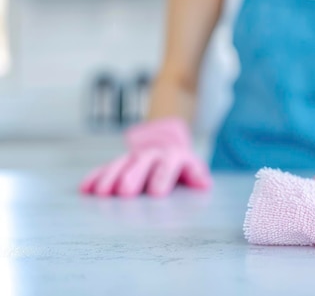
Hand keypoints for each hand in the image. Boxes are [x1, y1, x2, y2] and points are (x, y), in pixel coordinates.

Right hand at [80, 119, 211, 196]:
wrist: (166, 144)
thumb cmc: (182, 167)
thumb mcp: (193, 168)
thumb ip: (197, 176)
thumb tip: (204, 184)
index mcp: (173, 156)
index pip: (169, 164)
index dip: (163, 177)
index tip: (156, 193)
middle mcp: (152, 154)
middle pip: (142, 163)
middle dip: (134, 177)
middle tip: (125, 193)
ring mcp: (133, 158)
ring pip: (121, 165)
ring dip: (111, 178)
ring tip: (102, 194)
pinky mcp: (119, 164)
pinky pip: (105, 169)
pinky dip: (95, 178)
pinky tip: (85, 189)